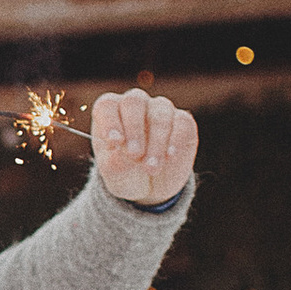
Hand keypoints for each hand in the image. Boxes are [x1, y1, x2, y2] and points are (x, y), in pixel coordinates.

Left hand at [90, 89, 195, 209]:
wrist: (150, 187)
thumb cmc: (124, 171)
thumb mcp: (114, 171)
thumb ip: (115, 159)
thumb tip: (124, 150)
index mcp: (111, 111)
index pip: (107, 105)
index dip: (109, 120)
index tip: (113, 141)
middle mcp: (136, 104)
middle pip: (134, 102)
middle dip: (134, 129)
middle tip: (134, 155)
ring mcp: (161, 109)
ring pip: (160, 114)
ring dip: (156, 142)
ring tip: (151, 168)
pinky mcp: (183, 121)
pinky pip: (181, 123)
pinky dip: (174, 141)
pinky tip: (169, 157)